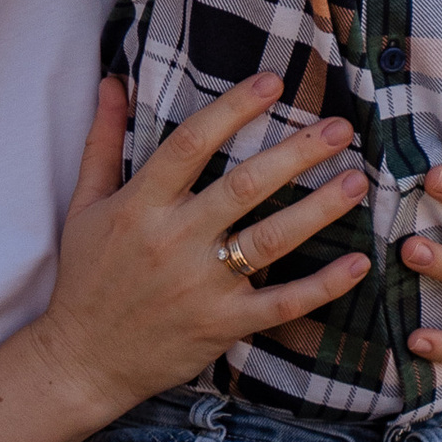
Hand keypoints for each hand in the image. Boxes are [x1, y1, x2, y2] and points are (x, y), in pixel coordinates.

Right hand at [36, 76, 368, 425]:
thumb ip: (102, 142)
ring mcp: (202, 285)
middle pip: (244, 186)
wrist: (81, 360)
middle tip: (340, 127)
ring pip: (271, 239)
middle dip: (297, 153)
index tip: (272, 82)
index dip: (232, 108)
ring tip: (358, 180)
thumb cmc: (86, 278)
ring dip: (320, 209)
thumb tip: (111, 82)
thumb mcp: (84, 206)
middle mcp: (174, 241)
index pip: (191, 144)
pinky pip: (283, 303)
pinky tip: (359, 263)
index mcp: (140, 206)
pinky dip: (324, 286)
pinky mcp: (223, 324)